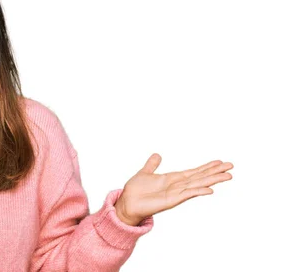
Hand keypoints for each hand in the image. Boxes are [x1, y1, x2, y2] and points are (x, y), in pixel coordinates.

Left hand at [114, 153, 232, 225]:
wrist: (127, 202)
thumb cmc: (135, 190)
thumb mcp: (145, 173)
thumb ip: (152, 165)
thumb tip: (157, 155)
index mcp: (173, 179)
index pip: (194, 172)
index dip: (206, 167)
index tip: (220, 162)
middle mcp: (178, 186)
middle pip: (200, 177)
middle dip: (215, 172)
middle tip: (231, 166)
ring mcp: (176, 193)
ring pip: (198, 184)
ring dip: (212, 180)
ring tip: (228, 176)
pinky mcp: (171, 200)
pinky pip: (187, 194)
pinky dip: (198, 191)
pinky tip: (210, 190)